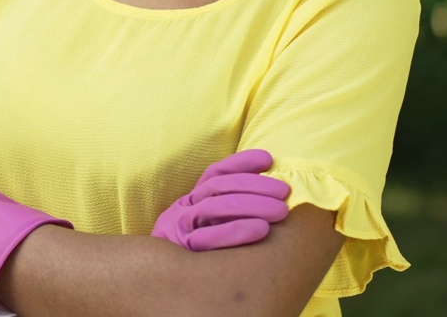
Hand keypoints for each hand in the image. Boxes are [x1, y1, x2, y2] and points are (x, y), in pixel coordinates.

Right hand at [152, 149, 289, 250]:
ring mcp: (178, 226)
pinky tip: (261, 229)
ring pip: (214, 206)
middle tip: (285, 191)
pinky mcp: (180, 247)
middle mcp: (183, 208)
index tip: (268, 159)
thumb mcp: (210, 229)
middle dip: (254, 185)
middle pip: (218, 187)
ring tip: (281, 210)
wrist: (162, 286)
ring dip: (251, 205)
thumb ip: (230, 213)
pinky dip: (236, 231)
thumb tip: (270, 197)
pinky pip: (208, 237)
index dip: (241, 163)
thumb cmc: (197, 259)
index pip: (215, 173)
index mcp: (191, 200)